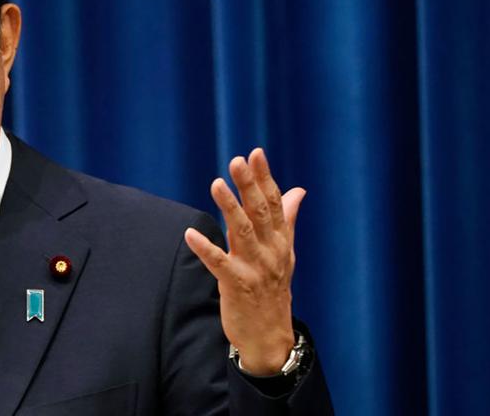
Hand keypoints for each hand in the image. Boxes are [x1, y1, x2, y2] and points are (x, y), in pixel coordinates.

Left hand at [184, 148, 303, 374]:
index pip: (274, 203)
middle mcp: (270, 251)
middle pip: (259, 212)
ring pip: (242, 232)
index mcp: (280, 241)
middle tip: (237, 161)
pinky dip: (205, 248)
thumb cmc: (273, 289)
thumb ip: (286, 219)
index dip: (264, 178)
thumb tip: (298, 190)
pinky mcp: (237, 285)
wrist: (270, 336)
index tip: (255, 153)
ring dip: (229, 207)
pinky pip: (219, 264)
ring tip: (217, 184)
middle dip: (249, 185)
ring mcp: (255, 269)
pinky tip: (190, 234)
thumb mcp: (284, 252)